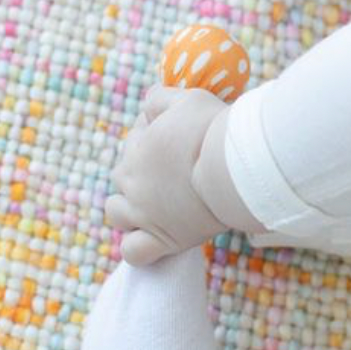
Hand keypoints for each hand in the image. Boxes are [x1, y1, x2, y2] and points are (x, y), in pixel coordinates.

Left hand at [106, 86, 229, 264]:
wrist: (234, 169)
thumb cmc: (215, 131)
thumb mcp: (188, 98)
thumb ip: (161, 97)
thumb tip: (149, 99)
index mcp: (138, 147)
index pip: (134, 139)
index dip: (154, 136)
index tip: (178, 139)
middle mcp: (133, 180)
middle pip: (123, 175)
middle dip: (142, 171)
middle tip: (176, 170)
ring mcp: (143, 213)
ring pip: (116, 213)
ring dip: (128, 208)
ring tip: (156, 205)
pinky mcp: (162, 239)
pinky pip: (133, 252)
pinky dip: (137, 246)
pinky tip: (152, 238)